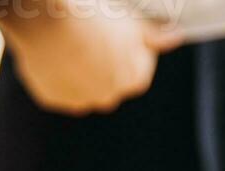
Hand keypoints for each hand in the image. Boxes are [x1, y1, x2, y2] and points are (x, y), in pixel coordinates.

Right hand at [0, 1, 182, 115]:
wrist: (49, 22)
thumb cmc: (95, 16)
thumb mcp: (129, 20)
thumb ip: (153, 35)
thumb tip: (175, 37)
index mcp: (134, 80)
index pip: (140, 68)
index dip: (130, 46)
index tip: (120, 30)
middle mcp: (109, 98)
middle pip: (111, 78)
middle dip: (104, 59)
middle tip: (92, 31)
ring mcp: (79, 100)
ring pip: (82, 83)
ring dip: (79, 66)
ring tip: (71, 38)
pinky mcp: (52, 99)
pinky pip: (57, 84)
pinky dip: (56, 70)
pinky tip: (53, 49)